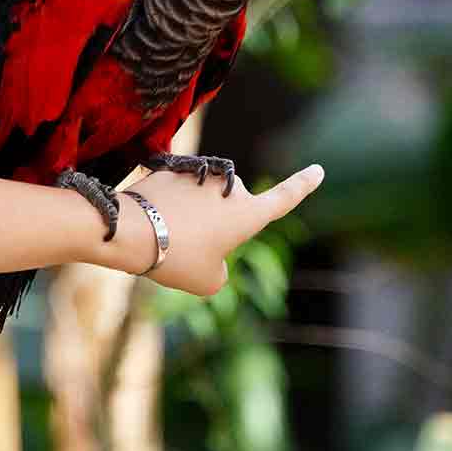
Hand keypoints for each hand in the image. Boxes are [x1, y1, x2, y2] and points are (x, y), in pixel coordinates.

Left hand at [94, 164, 324, 294]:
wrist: (133, 231)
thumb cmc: (177, 259)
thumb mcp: (206, 282)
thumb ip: (219, 270)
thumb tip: (210, 254)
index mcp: (248, 214)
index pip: (285, 198)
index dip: (303, 185)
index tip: (318, 170)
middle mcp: (231, 190)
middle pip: (230, 207)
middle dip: (215, 224)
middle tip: (189, 246)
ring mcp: (203, 175)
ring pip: (202, 198)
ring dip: (191, 213)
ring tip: (167, 234)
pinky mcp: (175, 168)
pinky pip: (178, 189)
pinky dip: (169, 203)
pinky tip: (151, 218)